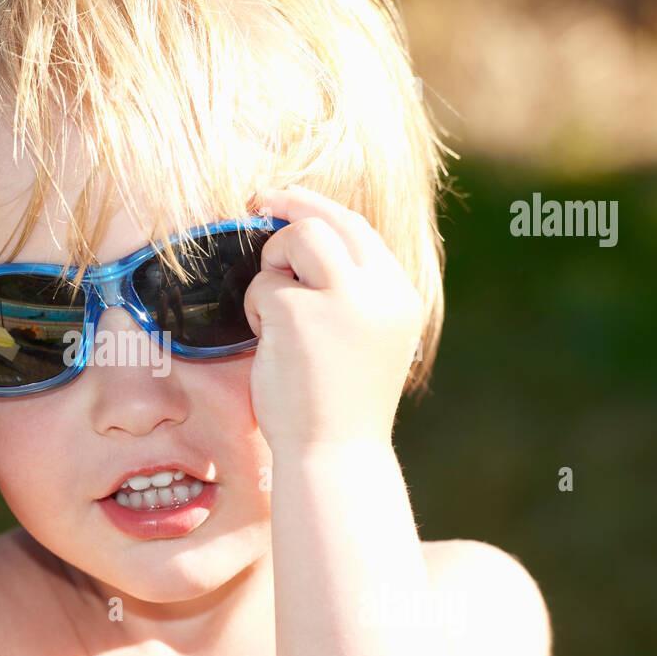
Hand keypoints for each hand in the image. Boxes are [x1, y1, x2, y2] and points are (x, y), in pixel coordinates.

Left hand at [243, 184, 424, 454]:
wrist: (334, 454)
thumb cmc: (337, 404)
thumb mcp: (364, 339)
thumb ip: (352, 292)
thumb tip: (308, 237)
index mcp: (400, 297)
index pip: (359, 230)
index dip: (319, 207)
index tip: (285, 200)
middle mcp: (380, 291)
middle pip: (331, 220)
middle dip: (289, 205)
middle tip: (256, 201)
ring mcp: (343, 299)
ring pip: (299, 238)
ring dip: (273, 261)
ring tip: (272, 307)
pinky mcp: (300, 314)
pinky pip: (263, 286)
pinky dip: (256, 308)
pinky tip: (268, 343)